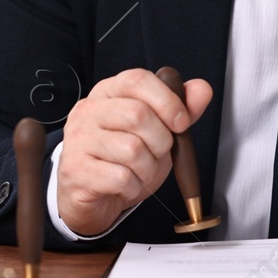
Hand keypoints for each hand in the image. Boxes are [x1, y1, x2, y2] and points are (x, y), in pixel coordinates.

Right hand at [56, 67, 211, 236]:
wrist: (92, 197)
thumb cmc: (123, 160)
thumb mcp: (156, 132)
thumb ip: (179, 110)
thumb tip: (202, 89)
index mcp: (108, 92)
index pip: (137, 80)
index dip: (166, 100)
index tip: (182, 122)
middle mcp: (89, 111)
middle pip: (137, 114)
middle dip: (161, 140)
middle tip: (159, 153)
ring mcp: (78, 140)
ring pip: (131, 149)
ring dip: (149, 168)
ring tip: (142, 172)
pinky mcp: (76, 170)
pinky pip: (121, 177)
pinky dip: (135, 186)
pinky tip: (128, 185)